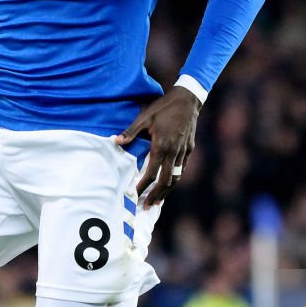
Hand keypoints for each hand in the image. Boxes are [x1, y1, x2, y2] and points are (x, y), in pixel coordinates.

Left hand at [113, 87, 201, 207]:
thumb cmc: (163, 107)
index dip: (142, 186)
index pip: (151, 173)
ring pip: (175, 177)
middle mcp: (173, 152)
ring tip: (158, 201)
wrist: (188, 100)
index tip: (134, 194)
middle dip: (156, 195)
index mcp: (161, 146)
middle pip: (165, 181)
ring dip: (166, 191)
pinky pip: (181, 168)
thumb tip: (115, 141)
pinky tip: (170, 183)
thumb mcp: (144, 117)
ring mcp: (183, 151)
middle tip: (147, 206)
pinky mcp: (189, 149)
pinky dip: (175, 179)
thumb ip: (131, 131)